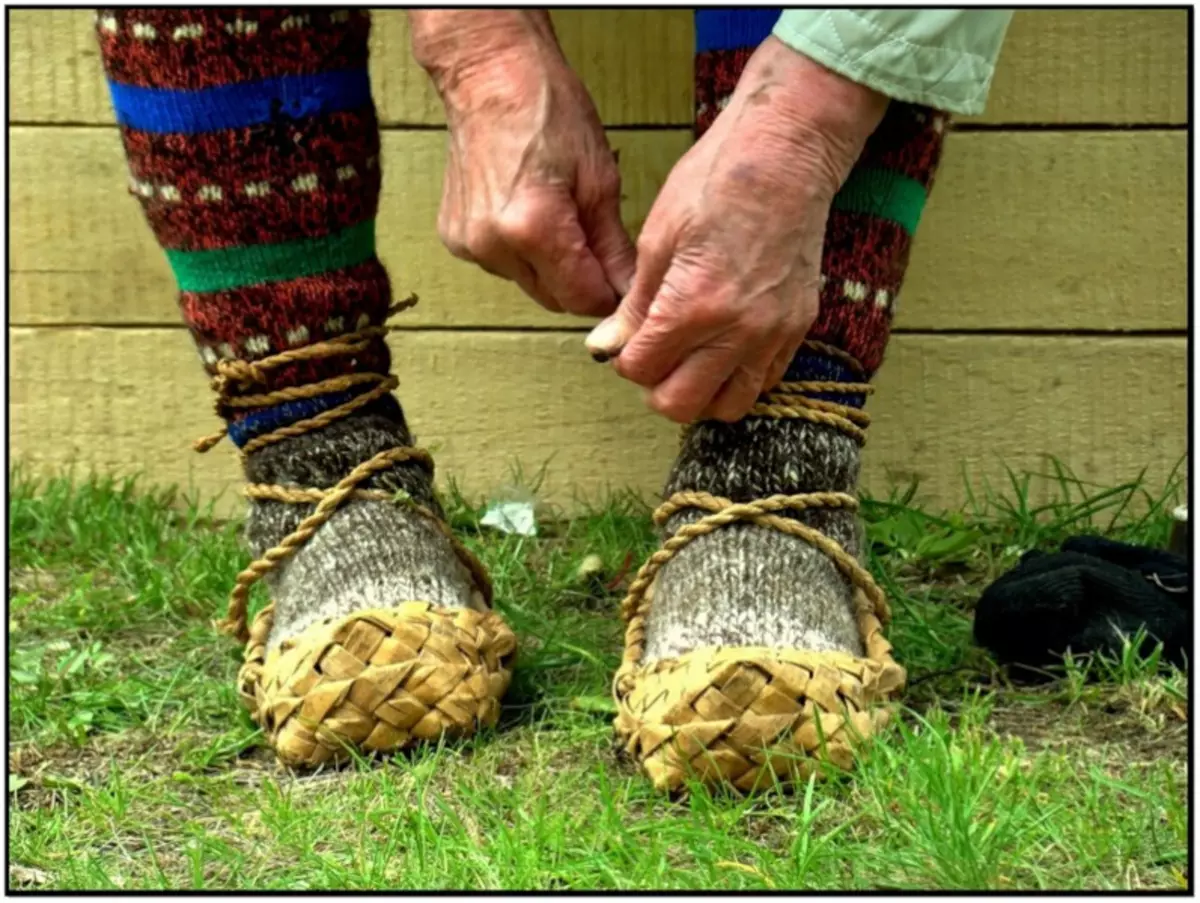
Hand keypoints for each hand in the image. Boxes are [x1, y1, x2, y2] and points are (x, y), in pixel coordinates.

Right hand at [409, 10, 635, 316]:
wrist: (491, 78)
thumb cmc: (546, 110)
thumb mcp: (599, 179)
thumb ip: (612, 246)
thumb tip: (628, 289)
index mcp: (533, 228)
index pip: (581, 299)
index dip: (608, 294)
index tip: (620, 279)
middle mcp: (494, 244)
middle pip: (554, 299)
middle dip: (580, 281)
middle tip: (594, 242)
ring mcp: (470, 244)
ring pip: (529, 285)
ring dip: (550, 268)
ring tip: (557, 217)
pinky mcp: (456, 240)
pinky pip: (503, 266)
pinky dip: (521, 253)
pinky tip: (526, 213)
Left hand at [585, 38, 887, 422]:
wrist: (786, 153)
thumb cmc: (716, 181)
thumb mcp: (657, 238)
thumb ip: (635, 306)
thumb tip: (605, 348)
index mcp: (695, 306)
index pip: (642, 370)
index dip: (625, 358)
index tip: (627, 338)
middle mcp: (740, 331)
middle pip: (681, 404)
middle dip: (656, 386)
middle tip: (652, 355)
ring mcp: (775, 333)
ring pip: (728, 406)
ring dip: (699, 392)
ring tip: (687, 358)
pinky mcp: (798, 326)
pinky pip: (764, 382)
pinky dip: (736, 378)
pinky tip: (721, 348)